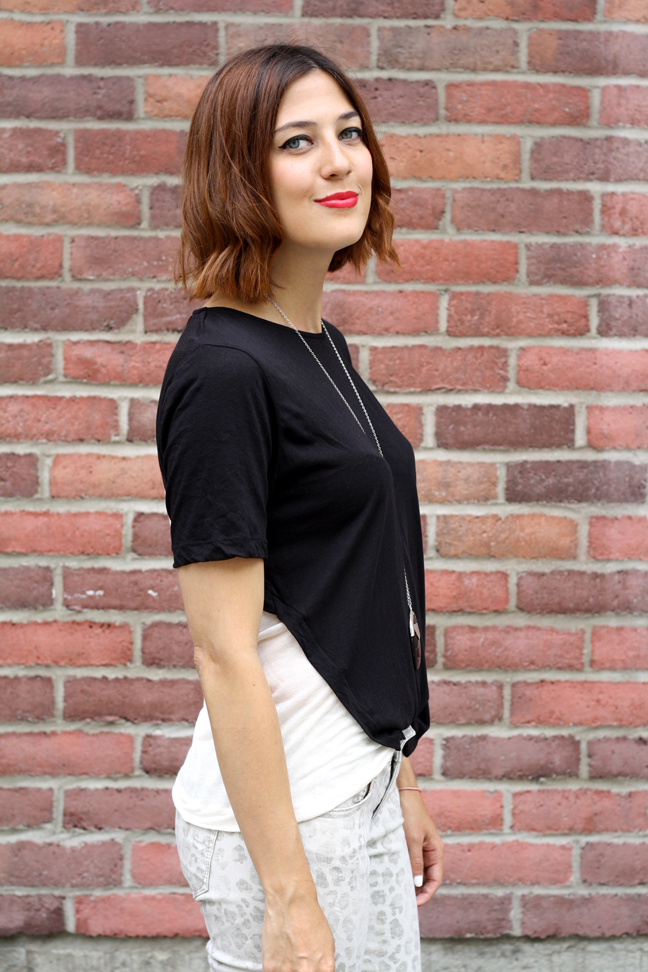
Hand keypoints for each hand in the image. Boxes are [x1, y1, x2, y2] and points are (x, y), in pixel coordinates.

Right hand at [262, 887, 335, 971]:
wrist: (290, 900)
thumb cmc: (307, 915)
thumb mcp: (328, 942)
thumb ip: (323, 963)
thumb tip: (320, 971)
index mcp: (324, 966)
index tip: (312, 969)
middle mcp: (307, 971)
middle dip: (302, 970)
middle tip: (299, 961)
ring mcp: (288, 971)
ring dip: (288, 969)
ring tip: (289, 956)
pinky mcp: (271, 968)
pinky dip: (277, 967)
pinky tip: (280, 956)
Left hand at [399, 790, 443, 906]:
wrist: (403, 793)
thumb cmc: (411, 814)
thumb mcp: (412, 839)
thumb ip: (415, 861)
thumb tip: (418, 883)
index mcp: (436, 850)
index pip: (435, 879)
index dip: (427, 893)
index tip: (416, 904)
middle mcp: (430, 851)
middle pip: (428, 878)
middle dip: (419, 891)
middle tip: (406, 903)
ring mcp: (421, 847)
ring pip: (418, 871)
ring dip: (412, 882)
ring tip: (401, 894)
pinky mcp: (411, 843)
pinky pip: (411, 862)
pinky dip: (406, 871)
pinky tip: (397, 877)